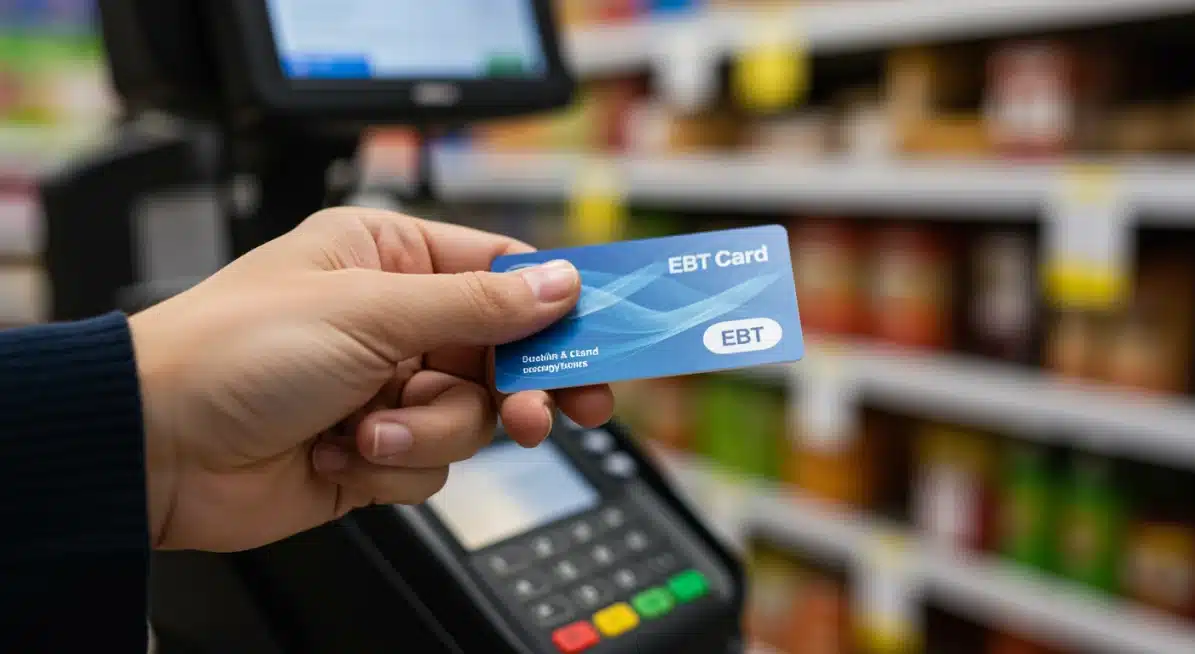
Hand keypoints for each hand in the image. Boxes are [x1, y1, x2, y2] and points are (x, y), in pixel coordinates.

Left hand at [129, 208, 612, 551]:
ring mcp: (386, 387)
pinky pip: (432, 461)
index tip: (606, 335)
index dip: (558, 305)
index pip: (502, 272)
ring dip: (427, 428)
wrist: (152, 450)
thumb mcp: (369, 311)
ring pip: (471, 415)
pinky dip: (393, 463)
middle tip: (547, 413)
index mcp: (390, 259)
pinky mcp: (375, 449)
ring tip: (369, 428)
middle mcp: (394, 320)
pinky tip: (339, 451)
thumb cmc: (232, 351)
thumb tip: (559, 284)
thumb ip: (477, 303)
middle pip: (503, 352)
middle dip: (516, 388)